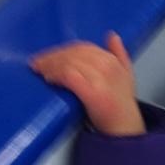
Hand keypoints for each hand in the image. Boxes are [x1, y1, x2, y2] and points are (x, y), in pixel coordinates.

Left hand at [30, 32, 145, 135]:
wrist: (125, 129)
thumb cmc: (121, 105)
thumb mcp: (127, 75)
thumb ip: (120, 54)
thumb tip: (112, 35)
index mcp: (113, 61)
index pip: (84, 48)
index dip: (64, 50)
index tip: (50, 56)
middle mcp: (108, 66)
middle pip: (74, 53)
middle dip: (53, 56)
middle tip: (38, 62)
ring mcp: (101, 79)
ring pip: (69, 63)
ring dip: (51, 65)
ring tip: (40, 70)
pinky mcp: (92, 93)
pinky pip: (69, 76)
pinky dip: (56, 74)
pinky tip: (49, 79)